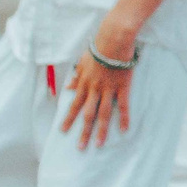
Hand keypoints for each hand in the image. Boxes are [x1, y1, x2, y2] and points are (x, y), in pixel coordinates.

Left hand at [64, 25, 136, 147]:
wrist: (114, 39)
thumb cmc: (99, 47)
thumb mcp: (83, 61)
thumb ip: (76, 75)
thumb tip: (69, 88)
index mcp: (84, 83)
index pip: (74, 105)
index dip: (68, 119)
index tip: (63, 131)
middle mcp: (94, 89)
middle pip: (87, 114)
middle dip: (83, 131)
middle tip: (80, 147)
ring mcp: (108, 89)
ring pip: (103, 113)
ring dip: (100, 130)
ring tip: (98, 144)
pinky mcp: (122, 86)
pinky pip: (123, 105)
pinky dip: (123, 118)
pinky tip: (123, 130)